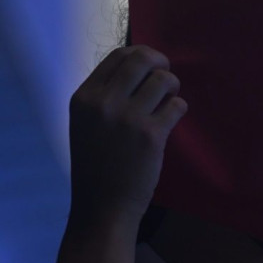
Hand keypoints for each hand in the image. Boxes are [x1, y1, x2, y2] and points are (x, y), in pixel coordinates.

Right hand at [67, 45, 186, 224]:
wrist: (102, 207)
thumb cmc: (97, 164)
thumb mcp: (87, 123)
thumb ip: (106, 94)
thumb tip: (141, 63)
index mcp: (84, 97)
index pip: (118, 55)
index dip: (140, 54)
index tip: (151, 65)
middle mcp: (103, 103)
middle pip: (143, 59)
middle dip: (161, 62)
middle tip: (166, 78)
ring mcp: (128, 118)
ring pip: (164, 79)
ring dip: (173, 87)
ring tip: (168, 101)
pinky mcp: (151, 135)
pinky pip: (177, 105)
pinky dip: (179, 108)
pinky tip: (171, 119)